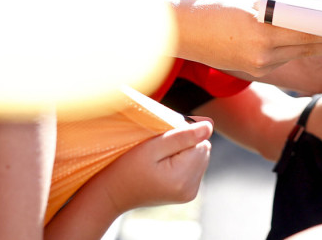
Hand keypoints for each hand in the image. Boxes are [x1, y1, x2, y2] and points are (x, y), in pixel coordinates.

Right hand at [90, 120, 212, 211]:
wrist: (112, 194)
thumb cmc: (126, 168)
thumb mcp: (151, 147)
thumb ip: (182, 136)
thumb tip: (209, 127)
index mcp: (183, 178)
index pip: (201, 141)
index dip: (183, 134)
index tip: (162, 140)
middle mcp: (191, 189)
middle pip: (203, 150)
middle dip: (185, 144)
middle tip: (159, 149)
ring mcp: (190, 194)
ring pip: (200, 157)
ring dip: (184, 153)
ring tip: (160, 159)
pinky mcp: (186, 194)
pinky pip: (194, 168)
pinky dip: (182, 163)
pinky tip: (164, 167)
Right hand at [176, 0, 321, 77]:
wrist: (185, 33)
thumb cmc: (218, 10)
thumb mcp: (253, 3)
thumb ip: (282, 9)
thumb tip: (311, 10)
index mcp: (264, 31)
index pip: (308, 32)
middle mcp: (264, 53)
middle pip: (308, 48)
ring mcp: (260, 65)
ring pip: (297, 54)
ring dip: (314, 47)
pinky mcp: (256, 71)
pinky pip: (282, 59)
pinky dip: (293, 50)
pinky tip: (303, 44)